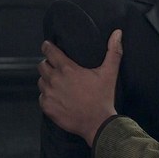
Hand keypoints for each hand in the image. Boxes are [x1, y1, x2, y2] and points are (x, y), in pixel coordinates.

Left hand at [38, 29, 122, 146]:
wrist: (98, 124)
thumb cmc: (103, 98)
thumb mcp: (109, 73)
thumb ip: (113, 51)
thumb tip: (117, 33)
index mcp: (67, 69)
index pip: (49, 51)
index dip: (47, 46)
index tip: (48, 46)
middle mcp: (55, 80)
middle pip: (42, 65)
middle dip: (48, 64)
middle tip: (56, 67)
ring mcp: (49, 94)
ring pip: (41, 81)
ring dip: (47, 80)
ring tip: (58, 83)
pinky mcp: (47, 107)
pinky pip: (41, 97)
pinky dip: (47, 96)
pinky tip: (58, 97)